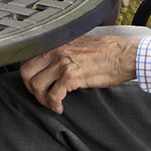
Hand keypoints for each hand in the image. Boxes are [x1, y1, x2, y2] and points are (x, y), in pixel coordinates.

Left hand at [18, 35, 138, 113]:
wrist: (124, 55)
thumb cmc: (107, 51)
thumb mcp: (79, 44)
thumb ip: (62, 51)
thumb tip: (50, 63)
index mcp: (56, 42)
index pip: (27, 57)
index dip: (28, 73)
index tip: (35, 83)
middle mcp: (56, 50)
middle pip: (26, 72)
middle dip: (31, 88)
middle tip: (41, 96)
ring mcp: (62, 63)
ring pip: (36, 85)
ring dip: (42, 99)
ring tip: (52, 104)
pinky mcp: (72, 76)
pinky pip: (53, 95)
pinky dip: (54, 105)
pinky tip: (60, 108)